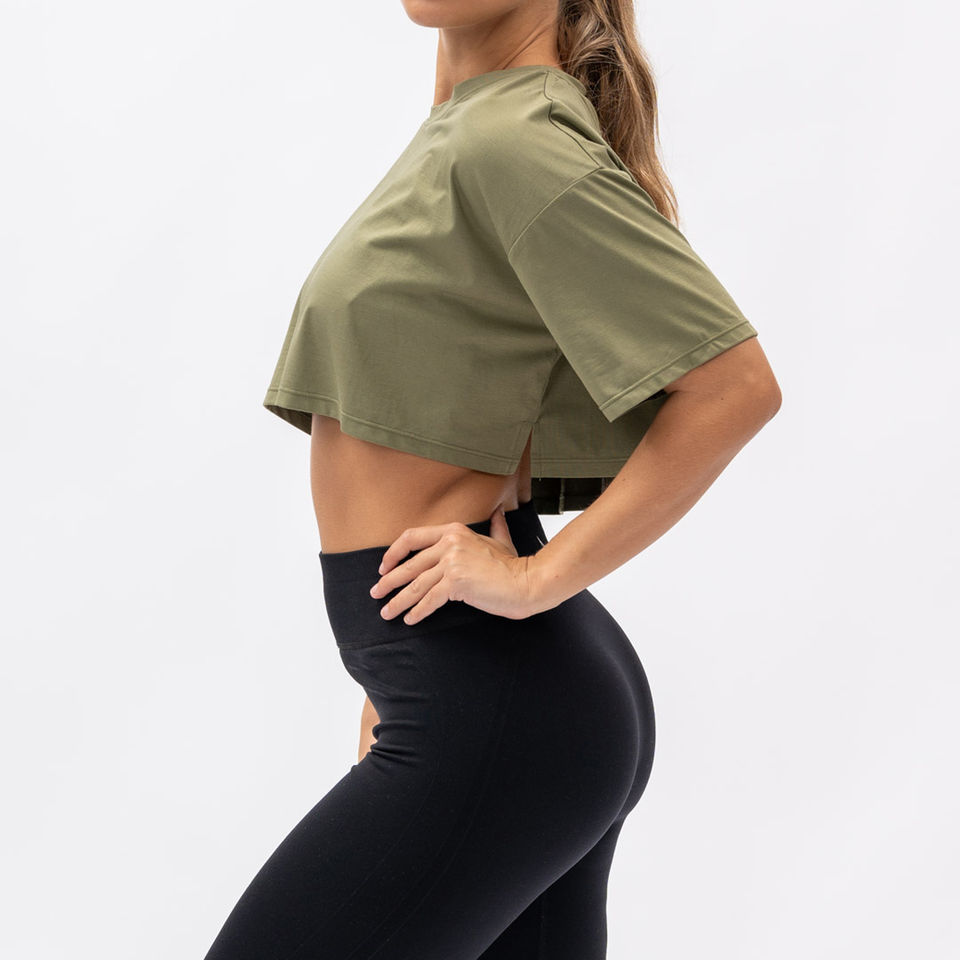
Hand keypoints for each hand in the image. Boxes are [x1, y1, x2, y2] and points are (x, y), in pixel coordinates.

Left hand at [369, 504, 536, 624]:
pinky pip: (429, 600)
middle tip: (376, 593)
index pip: (412, 538)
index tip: (384, 567)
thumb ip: (496, 525)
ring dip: (398, 601)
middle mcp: (449, 544)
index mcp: (454, 530)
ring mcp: (452, 563)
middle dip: (389, 581)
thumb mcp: (501, 539)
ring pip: (416, 585)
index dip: (394, 553)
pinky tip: (410, 620)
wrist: (526, 582)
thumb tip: (499, 512)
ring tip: (386, 612)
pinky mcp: (456, 583)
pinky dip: (418, 611)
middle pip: (409, 565)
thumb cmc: (514, 564)